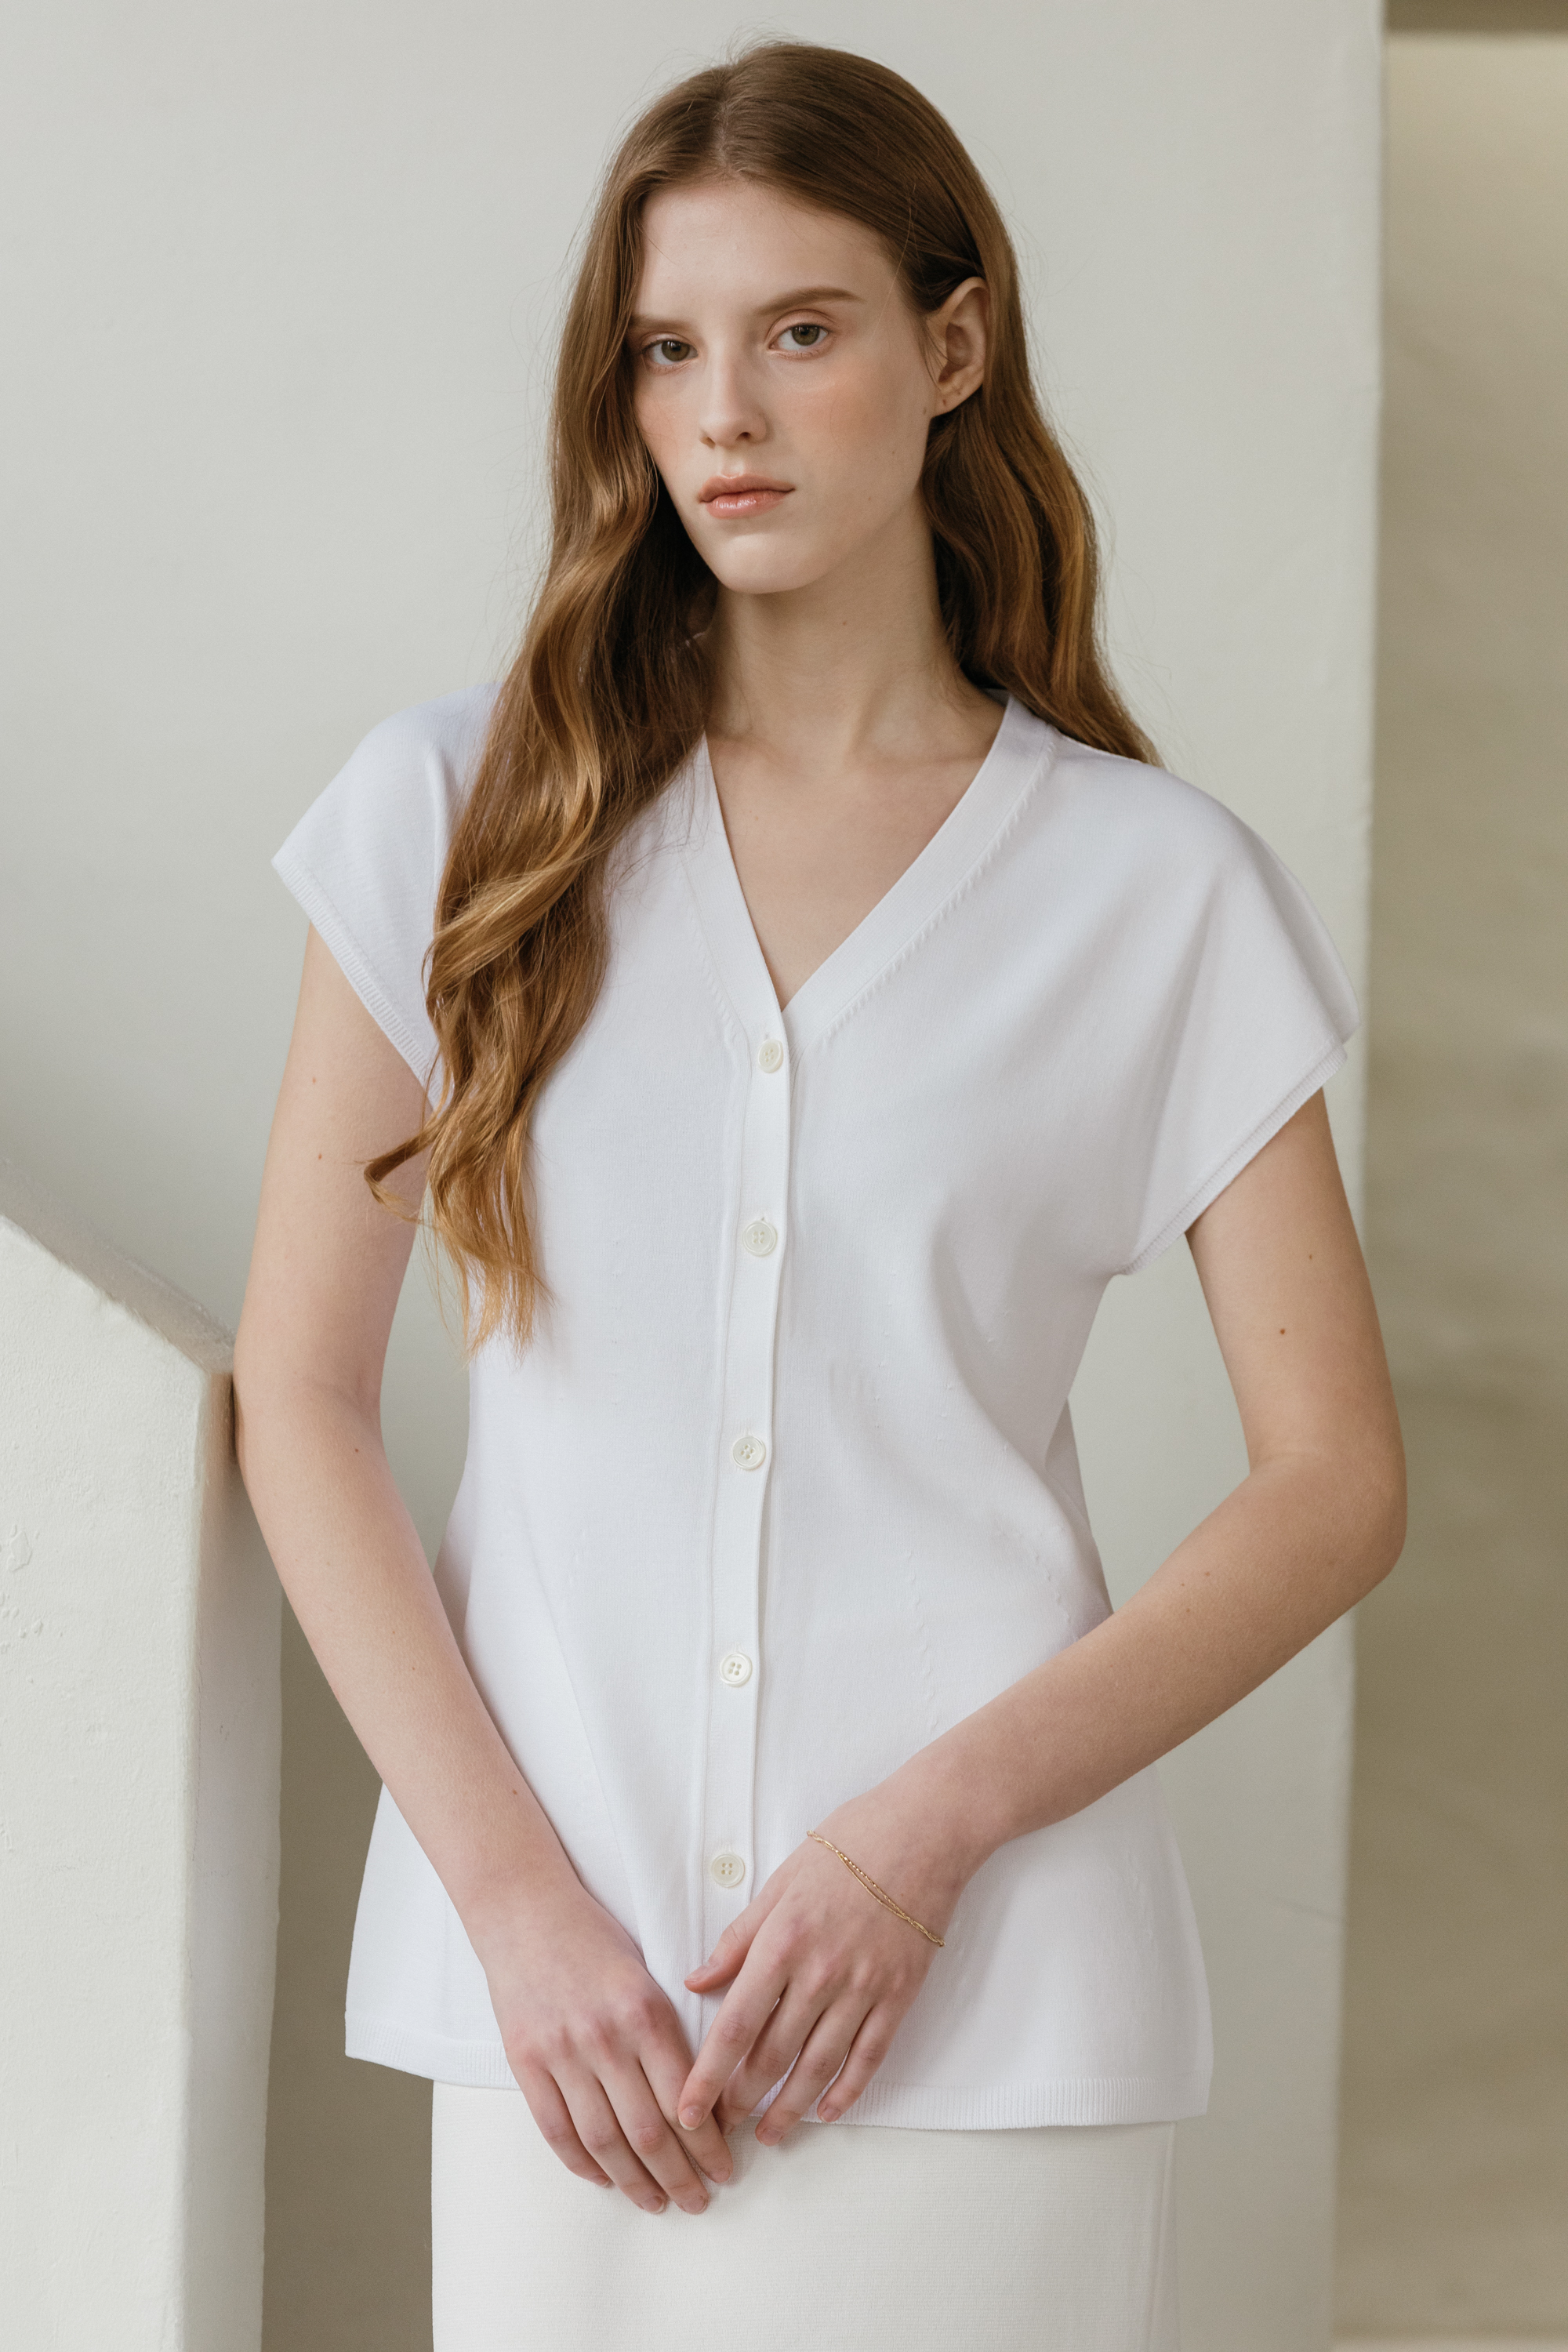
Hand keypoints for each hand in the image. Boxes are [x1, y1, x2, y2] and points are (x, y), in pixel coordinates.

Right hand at [470, 1877, 733, 2214]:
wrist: (525, 1912)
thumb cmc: (593, 1939)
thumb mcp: (646, 1976)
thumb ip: (667, 2034)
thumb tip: (699, 2099)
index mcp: (645, 2011)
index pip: (685, 2098)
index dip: (708, 2145)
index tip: (725, 2168)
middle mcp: (605, 2036)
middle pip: (648, 2131)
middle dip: (680, 2175)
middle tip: (700, 2200)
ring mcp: (561, 2052)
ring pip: (605, 2141)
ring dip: (635, 2182)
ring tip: (658, 2201)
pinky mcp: (525, 2062)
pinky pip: (556, 2130)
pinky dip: (583, 2163)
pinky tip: (604, 2178)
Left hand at [675, 1782, 975, 2143]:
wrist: (924, 1831)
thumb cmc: (848, 1845)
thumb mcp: (780, 1881)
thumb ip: (739, 1938)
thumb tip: (697, 1981)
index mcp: (783, 1942)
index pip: (735, 2025)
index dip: (708, 2075)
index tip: (686, 2109)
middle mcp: (820, 1973)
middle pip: (772, 2054)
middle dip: (742, 2099)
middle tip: (720, 2128)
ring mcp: (863, 1988)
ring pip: (819, 2066)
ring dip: (790, 2107)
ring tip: (769, 2133)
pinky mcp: (899, 1994)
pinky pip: (870, 2056)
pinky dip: (848, 2091)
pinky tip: (828, 2111)